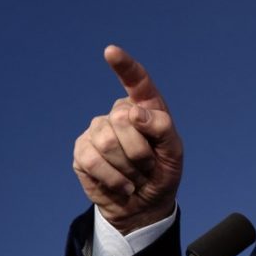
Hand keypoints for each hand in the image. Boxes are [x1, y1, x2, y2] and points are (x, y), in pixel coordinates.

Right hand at [73, 45, 182, 233]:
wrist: (144, 204)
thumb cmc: (162, 172)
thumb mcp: (174, 152)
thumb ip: (162, 128)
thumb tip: (134, 112)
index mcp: (146, 107)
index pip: (137, 81)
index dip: (124, 66)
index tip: (110, 51)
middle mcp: (119, 113)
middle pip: (124, 121)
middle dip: (141, 151)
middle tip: (148, 166)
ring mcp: (97, 130)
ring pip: (108, 142)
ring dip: (128, 168)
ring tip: (135, 175)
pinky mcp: (82, 151)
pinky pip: (93, 160)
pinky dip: (113, 178)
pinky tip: (122, 184)